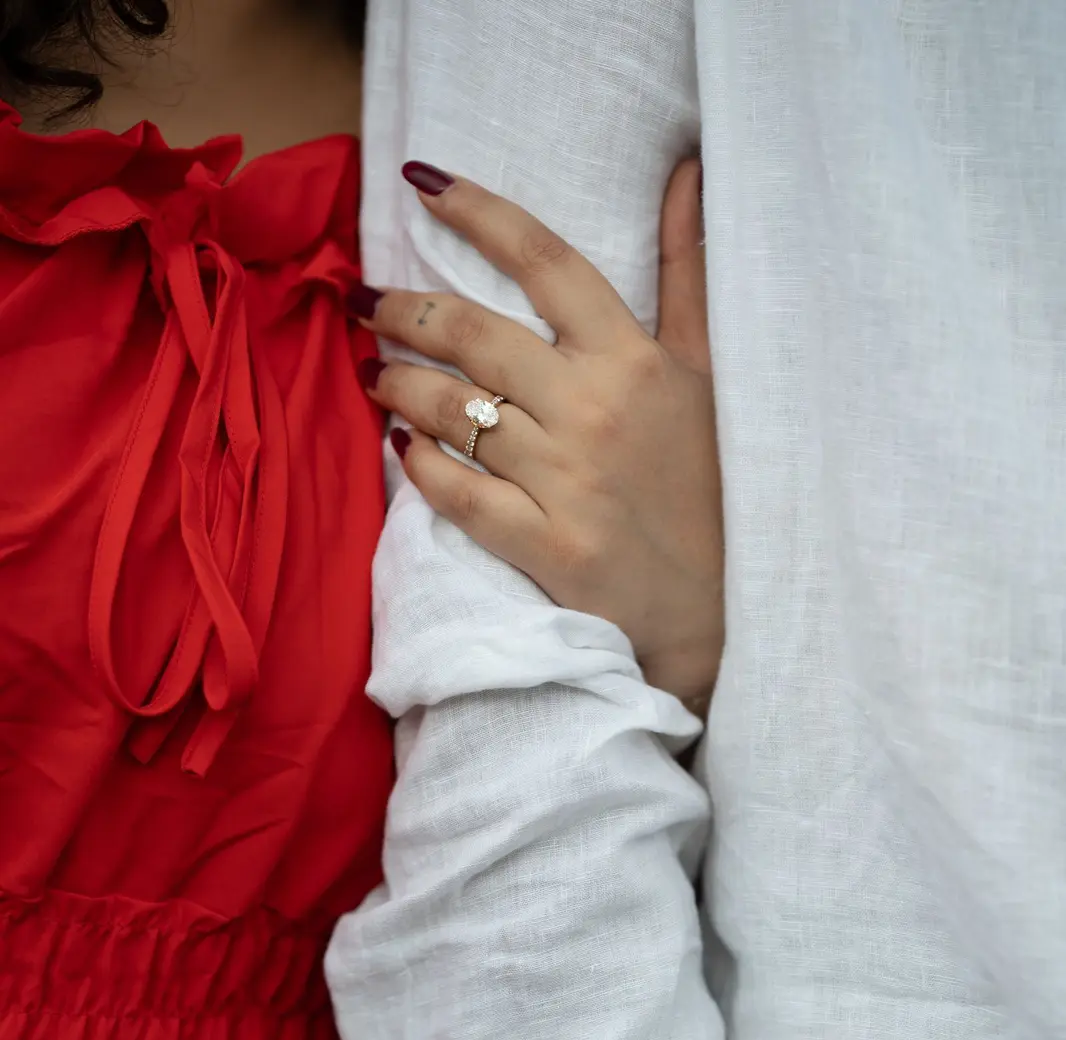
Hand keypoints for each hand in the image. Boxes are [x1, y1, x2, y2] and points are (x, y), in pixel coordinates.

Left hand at [351, 160, 723, 712]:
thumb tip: (685, 173)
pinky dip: (418, 465)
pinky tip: (402, 447)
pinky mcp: (545, 546)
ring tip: (376, 372)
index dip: (476, 211)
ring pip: (452, 410)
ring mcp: (566, 480)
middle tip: (368, 304)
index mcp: (634, 358)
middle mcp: (594, 409)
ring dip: (398, 383)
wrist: (725, 606)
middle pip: (473, 332)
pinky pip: (457, 492)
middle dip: (404, 308)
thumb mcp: (708, 371)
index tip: (420, 184)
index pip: (544, 260)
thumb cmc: (713, 484)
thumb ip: (685, 273)